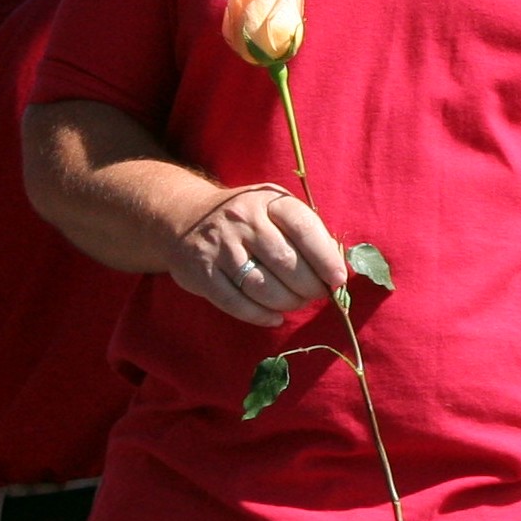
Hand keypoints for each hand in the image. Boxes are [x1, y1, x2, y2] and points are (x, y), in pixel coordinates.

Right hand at [171, 185, 345, 327]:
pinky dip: (260, 316)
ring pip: (263, 286)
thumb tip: (337, 266)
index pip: (305, 229)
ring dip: (288, 303)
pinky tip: (274, 318)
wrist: (183, 217)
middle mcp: (242, 221)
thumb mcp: (275, 209)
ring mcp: (219, 247)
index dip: (326, 258)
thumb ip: (306, 232)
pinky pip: (236, 303)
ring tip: (296, 303)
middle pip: (286, 263)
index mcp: (268, 202)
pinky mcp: (200, 272)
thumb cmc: (247, 219)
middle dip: (310, 286)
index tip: (338, 279)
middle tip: (317, 295)